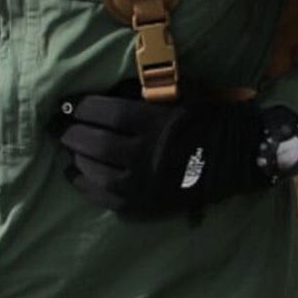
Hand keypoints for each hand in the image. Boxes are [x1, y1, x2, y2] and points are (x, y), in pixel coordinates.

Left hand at [52, 88, 297, 215]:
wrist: (236, 159)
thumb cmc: (205, 119)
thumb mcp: (181, 95)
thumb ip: (146, 93)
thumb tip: (104, 90)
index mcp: (158, 124)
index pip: (108, 114)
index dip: (83, 108)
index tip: (70, 104)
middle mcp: (148, 155)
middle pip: (97, 143)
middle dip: (73, 133)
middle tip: (62, 127)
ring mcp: (145, 184)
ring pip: (97, 171)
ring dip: (78, 157)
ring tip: (71, 148)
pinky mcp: (144, 206)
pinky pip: (104, 197)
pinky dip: (85, 184)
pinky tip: (76, 173)